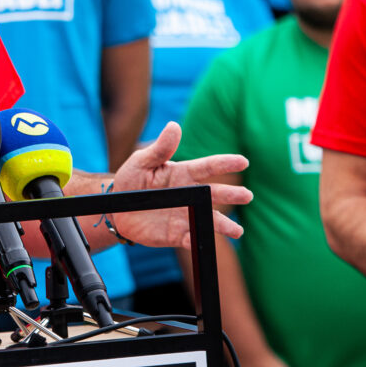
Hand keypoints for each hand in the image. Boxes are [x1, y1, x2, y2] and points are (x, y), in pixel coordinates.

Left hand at [110, 122, 251, 248]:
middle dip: (231, 195)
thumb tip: (174, 126)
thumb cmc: (131, 181)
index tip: (243, 161)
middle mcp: (190, 196)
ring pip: (208, 220)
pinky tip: (201, 241)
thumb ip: (160, 149)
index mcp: (183, 174)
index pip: (207, 167)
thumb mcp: (141, 162)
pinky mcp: (177, 234)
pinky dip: (196, 240)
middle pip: (214, 195)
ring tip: (237, 230)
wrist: (118, 208)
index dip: (224, 164)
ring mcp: (186, 215)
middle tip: (247, 196)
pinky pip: (190, 239)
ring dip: (223, 225)